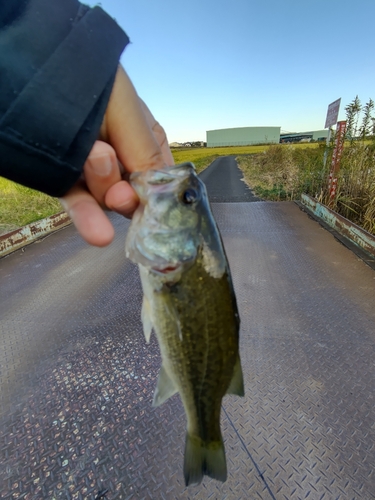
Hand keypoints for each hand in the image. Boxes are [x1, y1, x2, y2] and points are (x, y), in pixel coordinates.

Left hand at [60, 65, 173, 246]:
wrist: (37, 65)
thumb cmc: (92, 78)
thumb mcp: (128, 112)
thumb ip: (146, 155)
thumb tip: (159, 200)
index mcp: (147, 143)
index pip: (162, 183)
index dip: (157, 195)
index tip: (151, 201)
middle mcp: (123, 161)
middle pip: (133, 195)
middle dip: (124, 188)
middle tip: (110, 166)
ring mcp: (93, 173)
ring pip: (105, 200)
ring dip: (101, 190)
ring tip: (92, 157)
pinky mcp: (65, 180)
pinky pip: (79, 204)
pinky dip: (88, 218)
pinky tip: (98, 234)